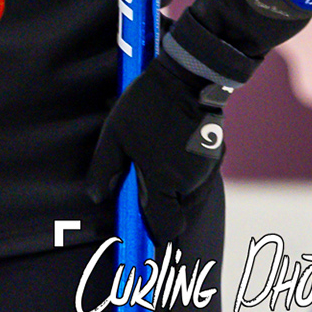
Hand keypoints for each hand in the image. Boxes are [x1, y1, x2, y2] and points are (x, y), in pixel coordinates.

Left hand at [85, 53, 229, 246]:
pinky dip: (185, 178)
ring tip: (153, 169)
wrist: (188, 78)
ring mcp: (207, 170)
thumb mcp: (115, 135)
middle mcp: (191, 182)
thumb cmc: (147, 106)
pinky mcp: (215, 157)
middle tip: (141, 193)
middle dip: (161, 210)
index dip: (153, 233)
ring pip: (190, 197)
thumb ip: (105, 169)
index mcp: (165, 181)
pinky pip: (199, 180)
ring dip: (173, 193)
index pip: (165, 226)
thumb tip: (96, 196)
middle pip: (178, 214)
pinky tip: (170, 156)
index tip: (140, 234)